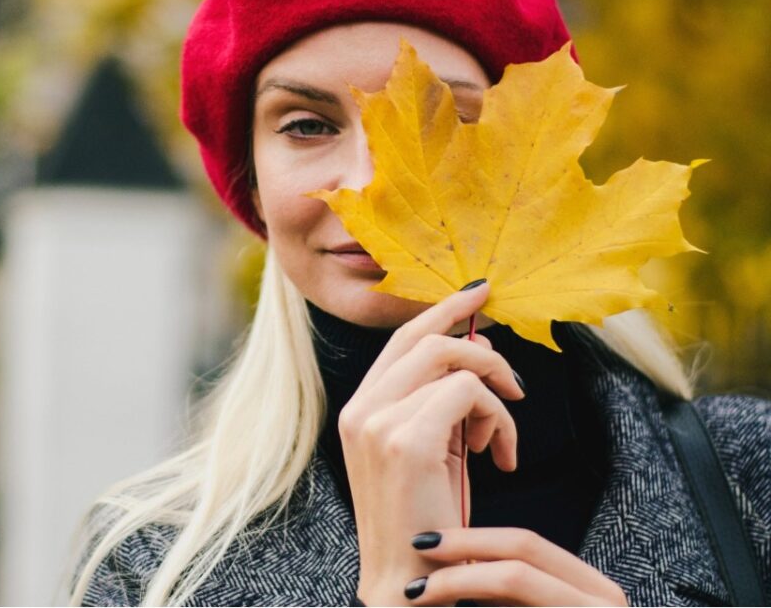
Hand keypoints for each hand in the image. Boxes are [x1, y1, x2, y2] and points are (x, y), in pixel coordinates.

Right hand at [343, 281, 525, 604]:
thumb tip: (475, 355)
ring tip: (497, 438)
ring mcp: (378, 421)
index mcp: (358, 409)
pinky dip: (496, 418)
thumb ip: (438, 404)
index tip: (480, 293)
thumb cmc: (421, 522)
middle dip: (480, 345)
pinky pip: (467, 392)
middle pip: (425, 337)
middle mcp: (360, 408)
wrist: (404, 581)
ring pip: (452, 360)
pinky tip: (498, 455)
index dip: (442, 309)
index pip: (400, 338)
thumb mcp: (428, 452)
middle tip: (514, 381)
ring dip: (492, 394)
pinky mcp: (406, 439)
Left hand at [402, 527, 627, 605]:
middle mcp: (604, 599)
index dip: (469, 537)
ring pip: (515, 577)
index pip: (525, 545)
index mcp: (588, 589)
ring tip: (414, 591)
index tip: (421, 540)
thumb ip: (499, 592)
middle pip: (524, 548)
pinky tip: (434, 606)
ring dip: (457, 581)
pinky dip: (470, 601)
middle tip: (415, 547)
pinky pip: (513, 607)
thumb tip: (441, 555)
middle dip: (462, 545)